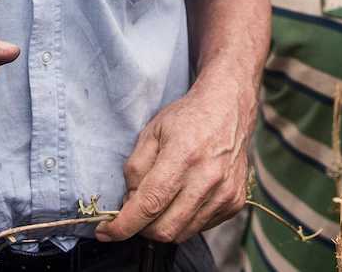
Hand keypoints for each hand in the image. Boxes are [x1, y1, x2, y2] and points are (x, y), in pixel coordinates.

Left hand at [95, 77, 252, 244]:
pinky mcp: (234, 203)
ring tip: (160, 200)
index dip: (124, 225)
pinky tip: (182, 198)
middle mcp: (207, 179)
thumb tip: (129, 203)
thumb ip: (136, 169)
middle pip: (165, 228)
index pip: (149, 204)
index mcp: (183, 157)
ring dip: (163, 225)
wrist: (227, 108)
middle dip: (142, 228)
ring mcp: (224, 194)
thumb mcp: (151, 132)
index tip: (106, 232)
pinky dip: (184, 220)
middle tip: (135, 210)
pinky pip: (201, 227)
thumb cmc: (187, 117)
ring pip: (182, 233)